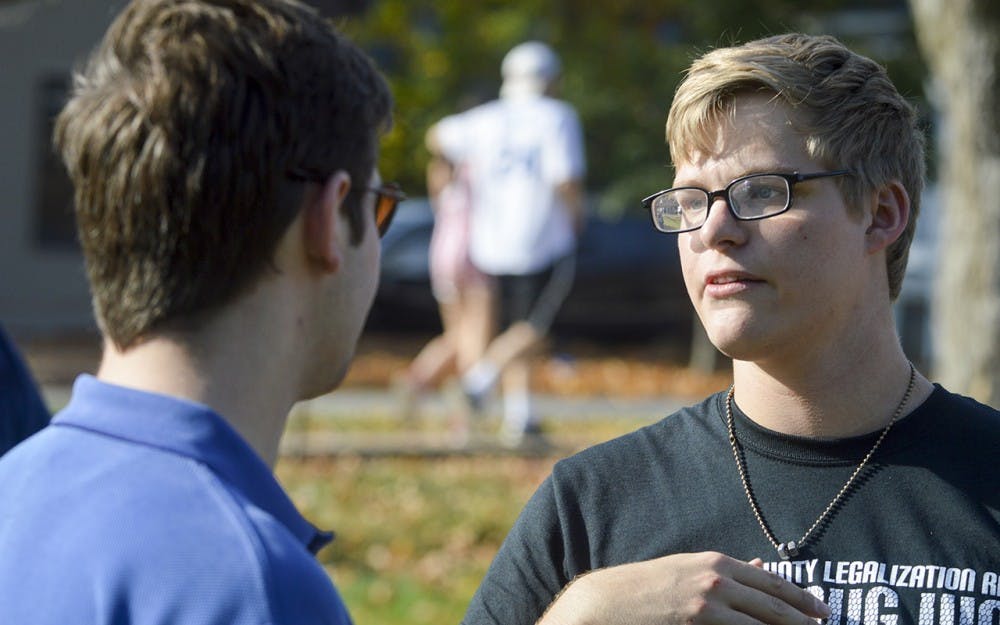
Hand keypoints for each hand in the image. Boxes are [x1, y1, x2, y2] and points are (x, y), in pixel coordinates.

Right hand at [538, 552, 829, 624]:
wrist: (609, 602)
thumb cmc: (649, 586)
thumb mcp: (689, 569)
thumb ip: (727, 572)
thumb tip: (765, 567)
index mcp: (717, 563)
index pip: (772, 583)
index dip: (801, 599)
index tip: (822, 611)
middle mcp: (717, 582)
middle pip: (774, 607)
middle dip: (803, 621)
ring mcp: (708, 606)